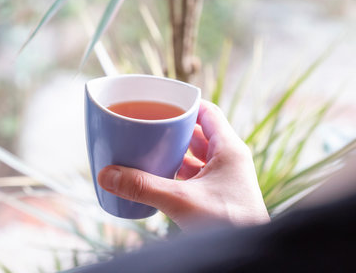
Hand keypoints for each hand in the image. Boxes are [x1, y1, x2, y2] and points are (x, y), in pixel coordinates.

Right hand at [97, 100, 269, 230]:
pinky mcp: (219, 195)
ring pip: (197, 156)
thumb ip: (144, 187)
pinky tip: (160, 178)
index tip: (161, 102)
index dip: (184, 105)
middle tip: (147, 126)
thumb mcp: (181, 201)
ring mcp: (226, 178)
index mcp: (229, 148)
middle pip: (199, 133)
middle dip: (173, 130)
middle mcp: (230, 159)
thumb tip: (108, 175)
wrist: (248, 252)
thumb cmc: (229, 222)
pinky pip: (196, 176)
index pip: (207, 112)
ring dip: (175, 153)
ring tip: (148, 149)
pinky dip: (179, 173)